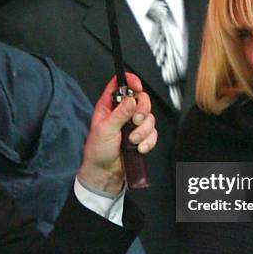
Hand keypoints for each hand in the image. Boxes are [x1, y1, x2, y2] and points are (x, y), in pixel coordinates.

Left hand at [78, 73, 156, 193]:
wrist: (105, 172)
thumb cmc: (98, 150)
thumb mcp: (105, 129)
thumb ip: (119, 113)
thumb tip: (131, 100)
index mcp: (109, 105)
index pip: (121, 84)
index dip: (131, 81)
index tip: (137, 86)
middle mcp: (123, 112)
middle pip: (142, 99)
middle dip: (141, 111)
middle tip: (134, 121)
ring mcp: (133, 124)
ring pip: (149, 117)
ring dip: (143, 130)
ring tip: (132, 140)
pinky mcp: (142, 136)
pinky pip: (153, 132)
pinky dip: (148, 141)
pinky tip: (138, 147)